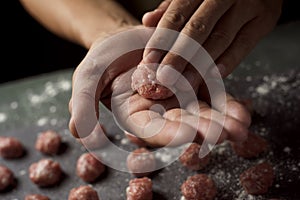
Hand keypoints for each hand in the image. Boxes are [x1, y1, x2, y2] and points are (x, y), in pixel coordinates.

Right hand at [68, 26, 250, 146]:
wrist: (120, 42)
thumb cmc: (101, 61)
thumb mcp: (86, 80)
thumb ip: (82, 106)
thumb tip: (76, 133)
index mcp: (135, 117)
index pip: (151, 131)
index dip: (168, 133)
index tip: (187, 135)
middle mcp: (159, 113)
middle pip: (183, 125)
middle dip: (205, 130)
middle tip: (228, 134)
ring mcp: (178, 99)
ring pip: (202, 113)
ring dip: (223, 120)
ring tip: (242, 124)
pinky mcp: (191, 84)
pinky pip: (210, 95)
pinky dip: (225, 102)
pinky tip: (242, 109)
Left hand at [141, 0, 282, 85]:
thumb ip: (172, 8)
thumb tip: (148, 21)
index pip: (177, 14)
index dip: (162, 39)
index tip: (149, 60)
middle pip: (198, 29)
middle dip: (178, 56)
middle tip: (165, 77)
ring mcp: (248, 5)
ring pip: (220, 39)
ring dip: (200, 65)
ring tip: (185, 83)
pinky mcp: (265, 19)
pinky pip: (244, 44)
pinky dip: (228, 62)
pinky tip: (213, 76)